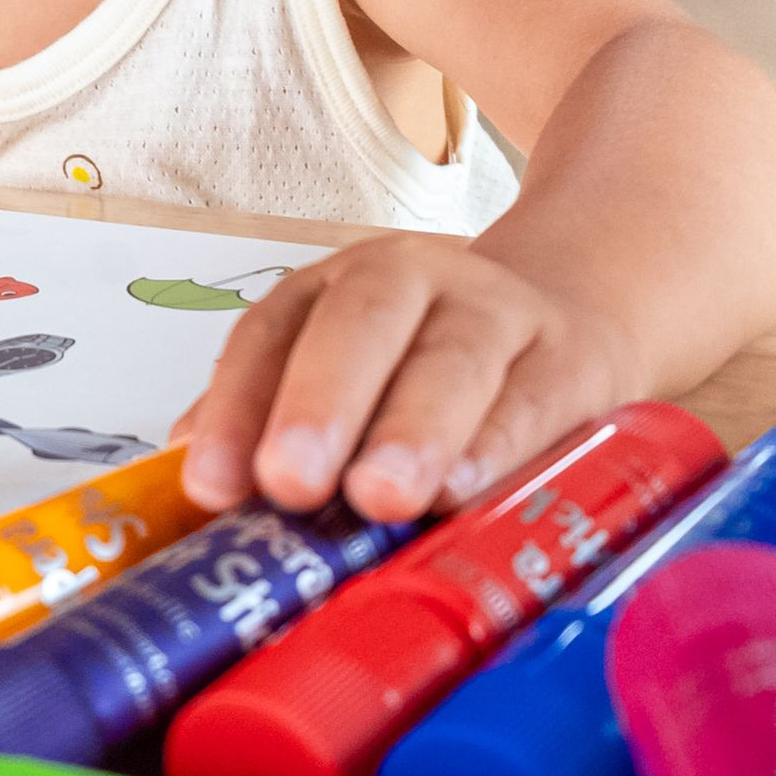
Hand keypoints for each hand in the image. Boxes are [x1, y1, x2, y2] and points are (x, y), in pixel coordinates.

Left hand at [172, 234, 639, 523]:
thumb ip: (276, 421)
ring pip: (452, 358)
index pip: (271, 334)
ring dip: (413, 428)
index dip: (235, 408)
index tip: (210, 486)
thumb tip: (199, 488)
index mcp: (338, 288)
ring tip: (382, 494)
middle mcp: (414, 281)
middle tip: (291, 480)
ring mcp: (499, 312)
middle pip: (360, 323)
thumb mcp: (353, 373)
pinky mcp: (573, 358)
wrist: (576, 313)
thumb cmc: (435, 368)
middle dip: (320, 402)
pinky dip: (500, 446)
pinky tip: (467, 488)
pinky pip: (533, 398)